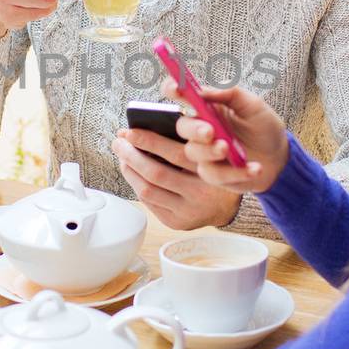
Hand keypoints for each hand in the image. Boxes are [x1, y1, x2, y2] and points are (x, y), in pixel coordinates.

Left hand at [112, 128, 241, 229]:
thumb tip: (147, 126)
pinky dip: (137, 185)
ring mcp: (187, 211)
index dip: (148, 142)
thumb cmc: (214, 170)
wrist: (229, 207)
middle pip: (156, 173)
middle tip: (119, 143)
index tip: (130, 132)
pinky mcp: (176, 222)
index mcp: (210, 170)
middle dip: (131, 155)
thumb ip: (188, 140)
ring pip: (148, 190)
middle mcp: (200, 193)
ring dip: (130, 171)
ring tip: (123, 156)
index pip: (175, 153)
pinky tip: (133, 173)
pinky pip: (149, 203)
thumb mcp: (210, 152)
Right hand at [160, 78, 289, 194]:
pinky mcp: (214, 175)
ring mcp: (205, 153)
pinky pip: (214, 175)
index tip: (177, 89)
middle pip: (182, 127)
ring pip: (194, 152)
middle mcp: (201, 129)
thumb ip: (230, 93)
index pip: (181, 95)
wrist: (279, 158)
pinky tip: (255, 168)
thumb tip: (204, 90)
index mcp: (207, 107)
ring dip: (210, 151)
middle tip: (210, 131)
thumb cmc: (264, 127)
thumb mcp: (253, 105)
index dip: (173, 89)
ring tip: (228, 149)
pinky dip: (236, 172)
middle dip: (194, 129)